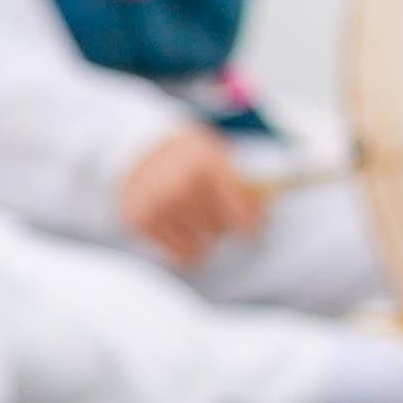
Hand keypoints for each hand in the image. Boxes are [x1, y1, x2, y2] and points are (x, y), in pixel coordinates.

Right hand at [117, 122, 270, 268]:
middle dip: (221, 226)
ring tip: (194, 219)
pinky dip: (182, 245)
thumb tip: (265, 218)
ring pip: (198, 248)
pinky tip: (179, 227)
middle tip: (212, 213)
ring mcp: (158, 205)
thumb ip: (244, 187)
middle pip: (219, 232)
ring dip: (201, 238)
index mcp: (208, 166)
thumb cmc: (188, 156)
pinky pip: (177, 254)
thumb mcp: (219, 158)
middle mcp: (181, 187)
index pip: (241, 218)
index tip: (250, 231)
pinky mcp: (140, 221)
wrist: (138, 148)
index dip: (250, 227)